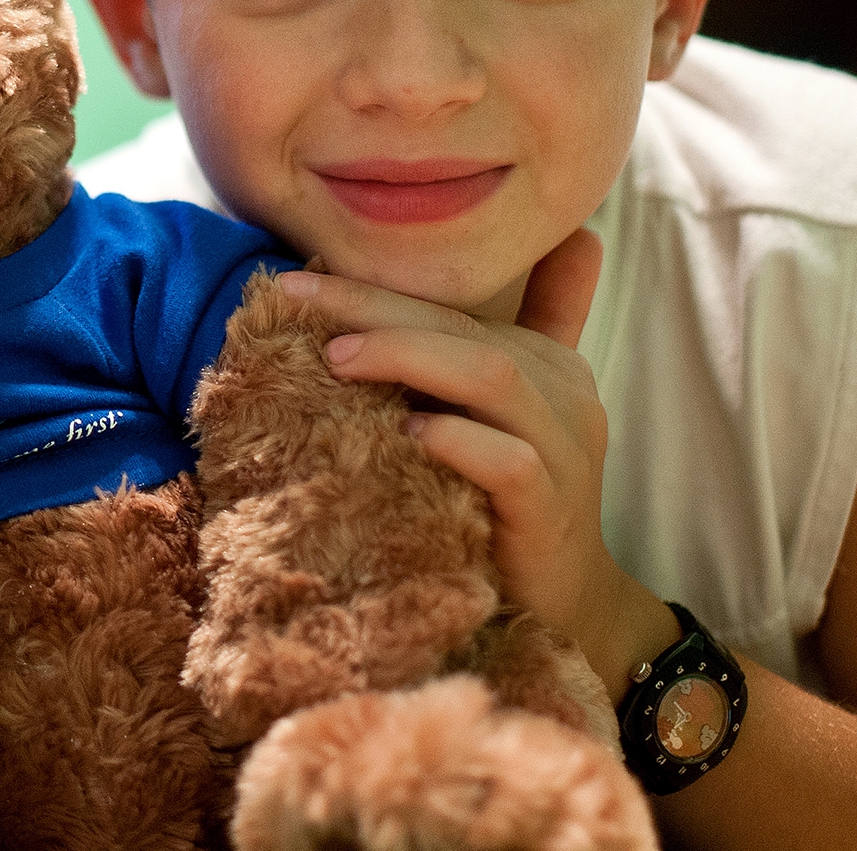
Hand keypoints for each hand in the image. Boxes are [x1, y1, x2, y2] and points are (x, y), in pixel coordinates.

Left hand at [280, 231, 675, 694]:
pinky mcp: (551, 509)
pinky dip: (460, 441)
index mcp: (545, 362)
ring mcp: (564, 452)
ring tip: (337, 358)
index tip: (291, 280)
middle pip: (465, 330)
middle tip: (294, 300)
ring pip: (493, 378)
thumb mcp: (505, 413)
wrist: (565, 602)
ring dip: (410, 357)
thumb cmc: (511, 500)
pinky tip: (409, 431)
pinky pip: (511, 463)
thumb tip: (527, 254)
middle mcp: (562, 394)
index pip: (454, 306)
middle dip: (374, 308)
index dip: (375, 286)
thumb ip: (507, 339)